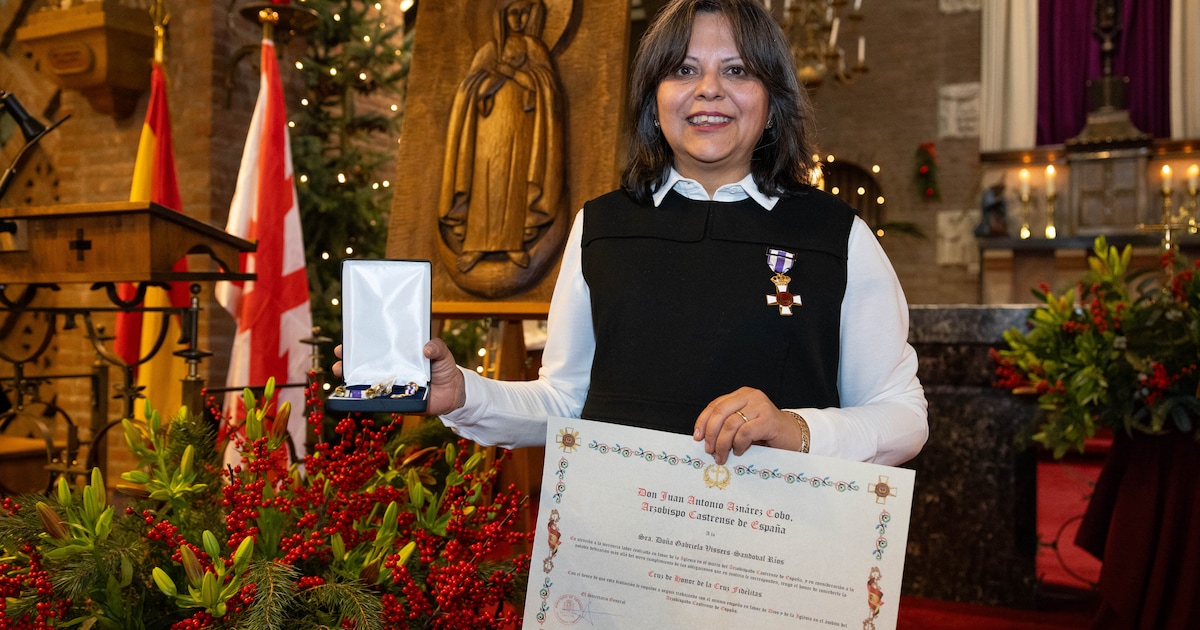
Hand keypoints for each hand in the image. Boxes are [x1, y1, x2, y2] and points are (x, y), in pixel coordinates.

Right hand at [331, 340, 466, 416]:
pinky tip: (359, 396)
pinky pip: (380, 401)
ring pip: (367, 383)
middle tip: (340, 359)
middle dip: (349, 362)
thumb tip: (427, 348)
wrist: (453, 393)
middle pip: (365, 365)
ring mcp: (392, 386)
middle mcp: (391, 369)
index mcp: (398, 355)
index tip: (347, 341)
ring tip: (343, 375)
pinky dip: (369, 399)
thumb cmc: (444, 369)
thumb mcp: (442, 353)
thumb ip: (437, 347)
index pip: (375, 348)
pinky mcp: (396, 401)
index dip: (359, 344)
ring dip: (353, 381)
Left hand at [693, 387, 803, 464]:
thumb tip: (704, 439)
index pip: (715, 405)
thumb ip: (727, 426)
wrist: (794, 435)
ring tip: (722, 456)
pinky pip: (745, 433)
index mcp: (741, 395)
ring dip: (723, 443)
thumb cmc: (766, 433)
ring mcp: (760, 406)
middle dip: (711, 433)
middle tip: (709, 450)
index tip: (697, 437)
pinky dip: (738, 445)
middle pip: (720, 412)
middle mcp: (750, 396)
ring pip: (731, 424)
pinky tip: (739, 451)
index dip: (703, 421)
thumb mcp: (743, 425)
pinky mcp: (768, 420)